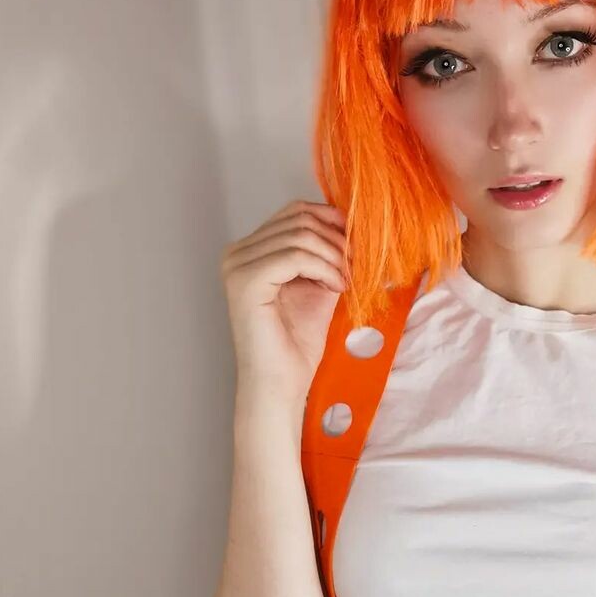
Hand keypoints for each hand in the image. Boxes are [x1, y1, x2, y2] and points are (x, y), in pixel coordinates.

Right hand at [219, 199, 349, 406]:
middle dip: (337, 240)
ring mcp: (237, 265)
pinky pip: (295, 256)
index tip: (358, 247)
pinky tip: (337, 287)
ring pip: (300, 235)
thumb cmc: (296, 344)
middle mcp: (237, 253)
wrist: (281, 384)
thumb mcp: (319, 285)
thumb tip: (353, 225)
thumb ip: (327, 255)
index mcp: (251, 251)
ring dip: (334, 257)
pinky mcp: (245, 281)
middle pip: (299, 219)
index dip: (332, 222)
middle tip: (356, 267)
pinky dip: (324, 268)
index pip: (295, 212)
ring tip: (346, 282)